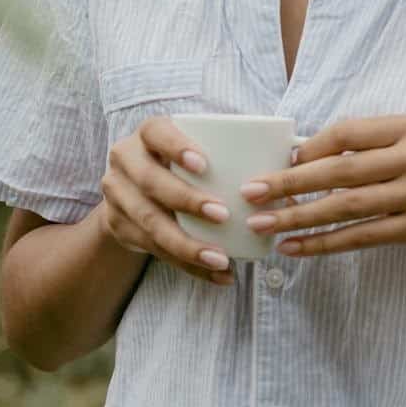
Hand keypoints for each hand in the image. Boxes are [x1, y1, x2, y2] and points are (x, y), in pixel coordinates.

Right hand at [98, 115, 238, 285]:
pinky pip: (154, 250)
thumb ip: (230, 155)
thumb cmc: (182, 164)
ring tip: (220, 258)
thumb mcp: (195, 149)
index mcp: (148, 134)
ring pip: (150, 222)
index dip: (177, 147)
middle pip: (151, 181)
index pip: (157, 133)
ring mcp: (117, 195)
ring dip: (186, 244)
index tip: (204, 164)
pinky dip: (187, 265)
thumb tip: (288, 170)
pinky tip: (216, 273)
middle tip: (222, 215)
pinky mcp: (118, 226)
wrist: (132, 190)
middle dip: (186, 200)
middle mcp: (126, 159)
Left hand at [238, 115, 405, 261]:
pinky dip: (322, 243)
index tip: (279, 163)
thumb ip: (364, 149)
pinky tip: (294, 247)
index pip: (348, 133)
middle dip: (289, 183)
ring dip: (298, 217)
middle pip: (340, 171)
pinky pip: (359, 236)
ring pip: (345, 206)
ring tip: (263, 224)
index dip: (310, 148)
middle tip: (250, 192)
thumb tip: (299, 157)